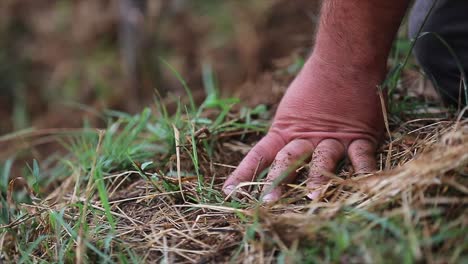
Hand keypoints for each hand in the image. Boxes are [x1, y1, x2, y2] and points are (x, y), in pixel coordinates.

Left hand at [223, 55, 385, 201]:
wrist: (344, 60)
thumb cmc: (314, 84)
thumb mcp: (291, 110)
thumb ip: (286, 133)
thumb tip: (275, 155)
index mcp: (286, 131)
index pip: (259, 155)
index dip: (244, 173)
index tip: (229, 192)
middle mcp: (307, 138)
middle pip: (288, 161)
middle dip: (277, 181)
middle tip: (268, 201)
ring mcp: (334, 138)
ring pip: (323, 160)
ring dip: (318, 179)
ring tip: (313, 196)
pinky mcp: (361, 137)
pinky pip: (362, 157)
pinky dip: (364, 172)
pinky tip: (364, 187)